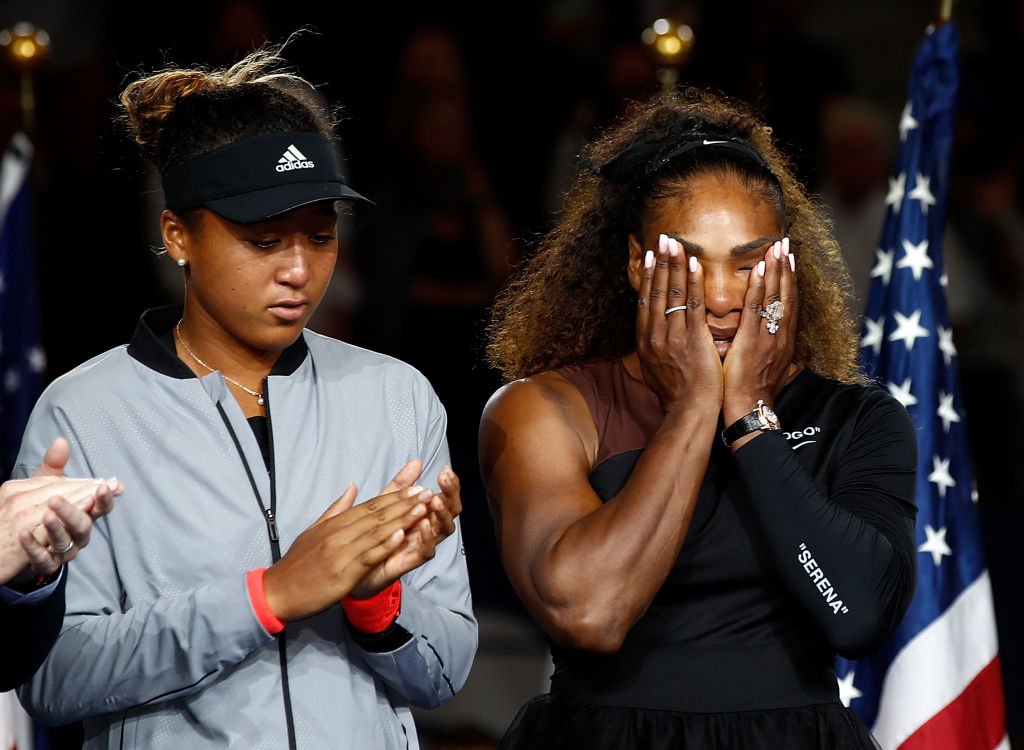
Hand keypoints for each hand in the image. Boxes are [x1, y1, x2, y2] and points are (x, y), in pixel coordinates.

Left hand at [1, 437, 122, 584]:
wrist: (23, 547)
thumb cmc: (43, 513)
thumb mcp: (47, 488)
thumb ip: (55, 469)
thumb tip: (61, 441)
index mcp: (84, 513)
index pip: (100, 505)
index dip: (106, 497)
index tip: (107, 486)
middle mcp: (78, 533)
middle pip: (84, 524)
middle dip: (75, 511)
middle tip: (58, 499)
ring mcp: (63, 550)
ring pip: (66, 542)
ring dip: (56, 528)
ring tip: (46, 515)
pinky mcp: (45, 564)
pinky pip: (42, 559)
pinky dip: (34, 548)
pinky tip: (23, 535)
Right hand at [263, 460, 434, 621]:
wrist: (278, 592)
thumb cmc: (297, 564)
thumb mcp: (314, 530)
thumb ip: (336, 509)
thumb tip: (353, 487)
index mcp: (335, 523)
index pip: (370, 506)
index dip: (395, 497)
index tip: (416, 487)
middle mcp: (339, 533)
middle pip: (377, 515)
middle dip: (405, 503)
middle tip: (427, 492)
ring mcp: (341, 552)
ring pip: (376, 532)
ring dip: (402, 519)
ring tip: (423, 508)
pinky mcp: (342, 572)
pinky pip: (368, 556)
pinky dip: (386, 544)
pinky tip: (402, 535)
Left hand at [349, 465, 463, 598]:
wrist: (352, 567)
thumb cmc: (373, 536)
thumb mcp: (385, 504)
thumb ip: (402, 484)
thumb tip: (416, 461)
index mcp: (423, 515)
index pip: (445, 498)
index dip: (449, 485)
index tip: (446, 470)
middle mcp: (425, 530)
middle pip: (450, 512)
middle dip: (450, 496)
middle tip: (444, 481)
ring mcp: (418, 546)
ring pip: (442, 532)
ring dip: (441, 515)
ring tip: (434, 501)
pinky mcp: (407, 562)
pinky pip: (424, 553)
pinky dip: (426, 539)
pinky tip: (422, 525)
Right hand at [634, 233, 722, 413]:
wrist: (688, 411)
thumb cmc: (677, 394)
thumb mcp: (655, 370)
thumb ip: (654, 349)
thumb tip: (651, 337)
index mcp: (645, 342)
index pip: (644, 302)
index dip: (647, 277)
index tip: (649, 257)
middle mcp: (654, 336)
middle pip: (655, 292)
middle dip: (659, 264)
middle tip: (662, 240)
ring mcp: (672, 336)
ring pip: (672, 294)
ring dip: (673, 266)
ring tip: (675, 244)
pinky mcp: (692, 339)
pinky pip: (691, 305)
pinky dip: (692, 283)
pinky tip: (694, 265)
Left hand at [722, 237, 798, 423]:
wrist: (750, 408)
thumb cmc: (756, 392)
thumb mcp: (772, 370)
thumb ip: (777, 355)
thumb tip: (789, 355)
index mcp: (784, 341)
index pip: (789, 304)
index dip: (790, 280)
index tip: (789, 259)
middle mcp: (781, 335)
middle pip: (787, 295)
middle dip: (786, 268)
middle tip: (785, 243)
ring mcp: (769, 336)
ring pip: (775, 297)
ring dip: (776, 270)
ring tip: (777, 247)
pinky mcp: (753, 340)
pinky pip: (757, 309)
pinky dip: (761, 288)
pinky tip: (761, 270)